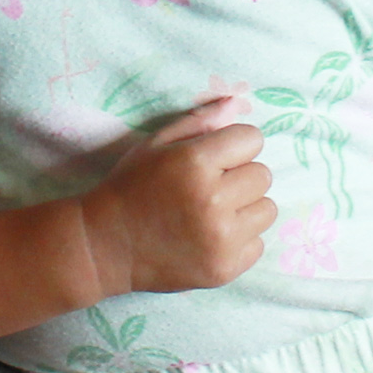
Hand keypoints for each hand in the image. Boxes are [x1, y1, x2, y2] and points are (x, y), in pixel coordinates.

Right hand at [76, 98, 273, 295]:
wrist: (105, 245)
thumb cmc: (131, 187)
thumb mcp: (156, 144)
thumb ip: (199, 121)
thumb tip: (236, 103)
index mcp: (195, 162)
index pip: (252, 139)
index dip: (234, 147)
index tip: (216, 159)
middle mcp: (212, 200)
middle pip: (263, 175)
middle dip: (240, 177)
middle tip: (211, 188)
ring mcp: (220, 239)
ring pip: (266, 210)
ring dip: (245, 209)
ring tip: (213, 214)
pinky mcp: (224, 269)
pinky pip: (258, 244)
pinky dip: (239, 241)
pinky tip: (210, 239)